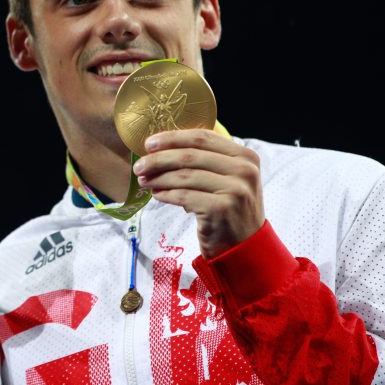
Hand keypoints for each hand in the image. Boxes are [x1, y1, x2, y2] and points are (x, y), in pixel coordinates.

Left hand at [133, 129, 263, 259]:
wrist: (245, 247)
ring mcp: (234, 190)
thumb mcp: (228, 178)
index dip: (172, 138)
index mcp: (245, 156)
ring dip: (158, 178)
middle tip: (138, 165)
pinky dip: (166, 194)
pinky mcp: (221, 209)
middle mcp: (244, 170)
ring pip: (184, 176)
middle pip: (190, 155)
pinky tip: (156, 194)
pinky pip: (183, 196)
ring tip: (143, 181)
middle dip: (158, 159)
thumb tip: (162, 146)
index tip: (148, 143)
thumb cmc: (229, 208)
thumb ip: (206, 159)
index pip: (202, 137)